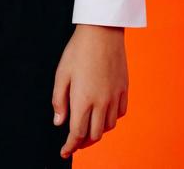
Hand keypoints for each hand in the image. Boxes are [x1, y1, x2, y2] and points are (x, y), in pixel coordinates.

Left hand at [51, 24, 128, 157]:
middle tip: (75, 142)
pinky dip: (111, 119)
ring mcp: (115, 96)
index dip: (70, 146)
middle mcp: (101, 102)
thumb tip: (59, 122)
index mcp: (83, 99)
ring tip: (89, 127)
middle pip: (95, 135)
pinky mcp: (124, 89)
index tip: (65, 152)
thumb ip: (59, 100)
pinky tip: (104, 114)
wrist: (102, 31)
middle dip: (84, 142)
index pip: (77, 133)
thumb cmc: (78, 50)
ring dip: (98, 131)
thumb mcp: (61, 74)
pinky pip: (120, 113)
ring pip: (108, 126)